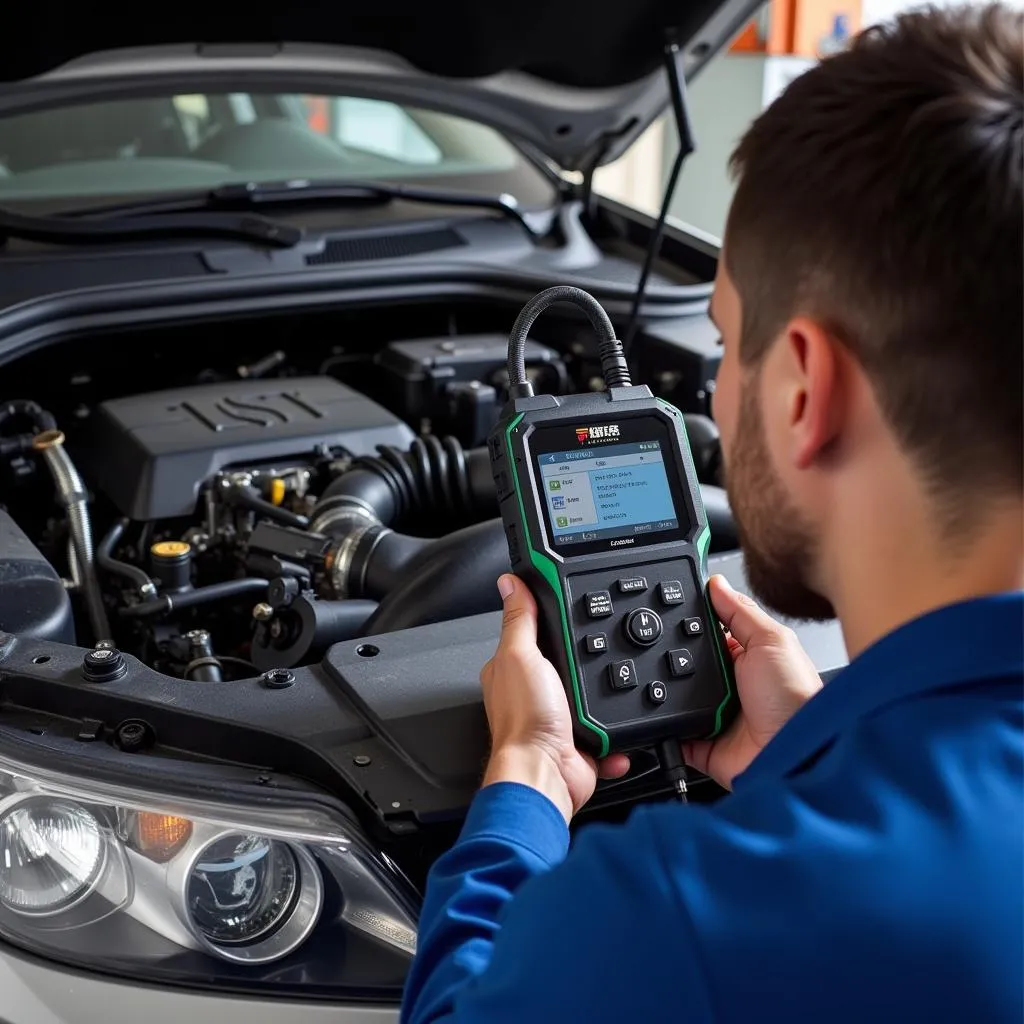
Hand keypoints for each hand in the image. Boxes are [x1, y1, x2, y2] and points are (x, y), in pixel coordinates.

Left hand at [480, 575, 629, 822]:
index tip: (576, 608)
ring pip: (593, 696)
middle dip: (588, 660)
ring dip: (604, 699)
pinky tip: (612, 730)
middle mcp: (534, 694)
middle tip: (601, 653)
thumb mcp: (521, 655)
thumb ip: (520, 619)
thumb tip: (510, 583)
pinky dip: (615, 736)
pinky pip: (609, 733)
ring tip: (609, 692)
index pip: (535, 632)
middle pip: (569, 662)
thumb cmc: (526, 721)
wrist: (546, 775)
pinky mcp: (582, 742)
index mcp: (514, 669)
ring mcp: (559, 719)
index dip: (554, 619)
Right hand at [683, 575, 822, 788]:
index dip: (691, 619)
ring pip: (673, 693)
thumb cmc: (796, 699)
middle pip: (685, 661)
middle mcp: (728, 684)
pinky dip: (662, 725)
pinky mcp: (700, 742)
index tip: (670, 604)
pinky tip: (664, 715)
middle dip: (674, 655)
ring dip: (668, 689)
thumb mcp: (772, 641)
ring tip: (675, 684)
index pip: (709, 630)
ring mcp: (712, 713)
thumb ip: (741, 611)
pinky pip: (670, 730)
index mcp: (746, 656)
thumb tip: (716, 583)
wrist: (794, 754)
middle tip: (672, 650)